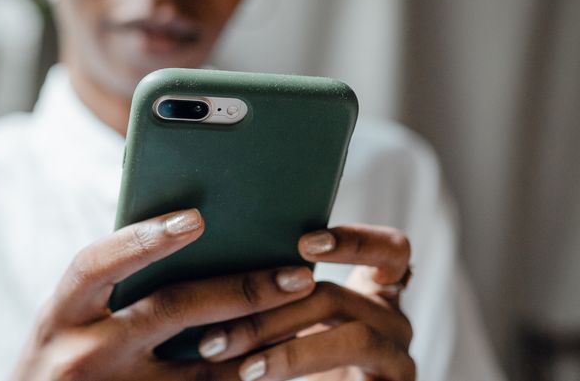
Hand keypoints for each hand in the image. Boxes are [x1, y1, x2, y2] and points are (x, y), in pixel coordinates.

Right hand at [9, 209, 318, 380]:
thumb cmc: (63, 358)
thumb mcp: (69, 319)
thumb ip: (112, 286)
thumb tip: (192, 235)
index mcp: (63, 313)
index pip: (98, 264)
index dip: (145, 239)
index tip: (196, 218)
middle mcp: (84, 353)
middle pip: (172, 311)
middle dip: (241, 289)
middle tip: (296, 274)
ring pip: (203, 369)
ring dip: (259, 340)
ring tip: (303, 315)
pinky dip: (243, 378)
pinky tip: (276, 361)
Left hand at [197, 225, 414, 380]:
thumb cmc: (300, 358)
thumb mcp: (291, 320)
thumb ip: (274, 290)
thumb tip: (208, 262)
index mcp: (373, 291)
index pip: (390, 249)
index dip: (355, 241)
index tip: (304, 244)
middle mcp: (393, 320)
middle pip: (340, 298)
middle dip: (271, 314)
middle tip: (216, 338)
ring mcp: (400, 359)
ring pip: (355, 338)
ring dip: (290, 353)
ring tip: (243, 370)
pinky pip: (358, 380)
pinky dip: (305, 377)